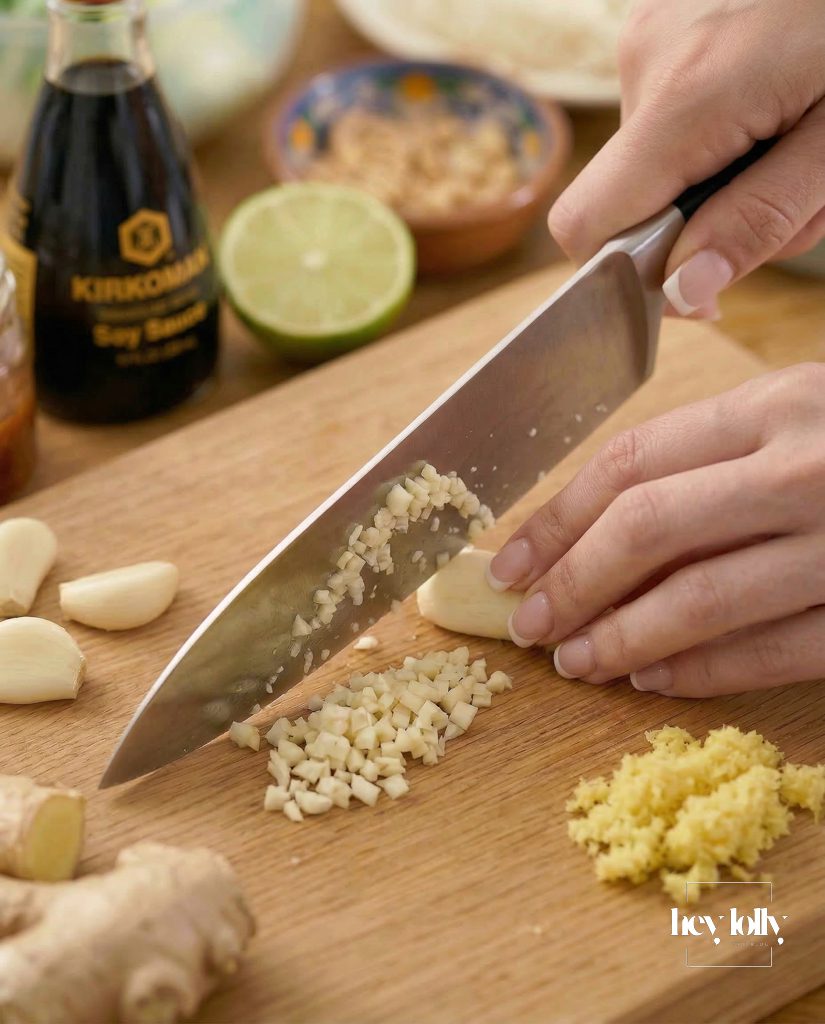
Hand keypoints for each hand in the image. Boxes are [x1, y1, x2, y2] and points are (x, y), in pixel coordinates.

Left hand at [487, 363, 824, 696]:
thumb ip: (711, 457)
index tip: (511, 562)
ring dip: (623, 640)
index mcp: (781, 402)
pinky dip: (702, 673)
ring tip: (577, 661)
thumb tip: (590, 527)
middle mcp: (810, 466)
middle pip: (650, 529)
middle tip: (530, 624)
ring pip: (702, 601)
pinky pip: (773, 652)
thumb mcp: (799, 415)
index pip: (631, 461)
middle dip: (573, 584)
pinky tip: (655, 681)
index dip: (557, 518)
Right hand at [548, 0, 824, 317]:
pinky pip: (670, 116)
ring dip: (720, 180)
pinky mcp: (668, 23)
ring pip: (656, 163)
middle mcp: (647, 60)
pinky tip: (775, 107)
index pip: (585, 226)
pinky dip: (718, 135)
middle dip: (703, 224)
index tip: (696, 284)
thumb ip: (760, 220)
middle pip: (631, 201)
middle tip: (792, 195)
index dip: (628, 274)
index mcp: (685, 96)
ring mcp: (653, 34)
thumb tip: (683, 291)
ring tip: (794, 141)